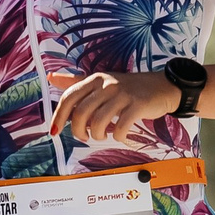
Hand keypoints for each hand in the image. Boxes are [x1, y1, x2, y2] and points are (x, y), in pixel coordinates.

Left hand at [48, 69, 183, 144]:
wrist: (162, 87)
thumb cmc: (129, 88)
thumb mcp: (101, 81)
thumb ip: (76, 81)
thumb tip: (52, 77)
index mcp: (94, 79)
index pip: (68, 97)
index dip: (59, 116)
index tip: (55, 131)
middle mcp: (106, 84)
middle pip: (81, 113)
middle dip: (79, 131)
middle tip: (85, 136)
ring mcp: (123, 94)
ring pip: (99, 122)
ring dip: (98, 135)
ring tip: (103, 135)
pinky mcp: (138, 105)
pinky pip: (121, 127)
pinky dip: (118, 136)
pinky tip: (120, 135)